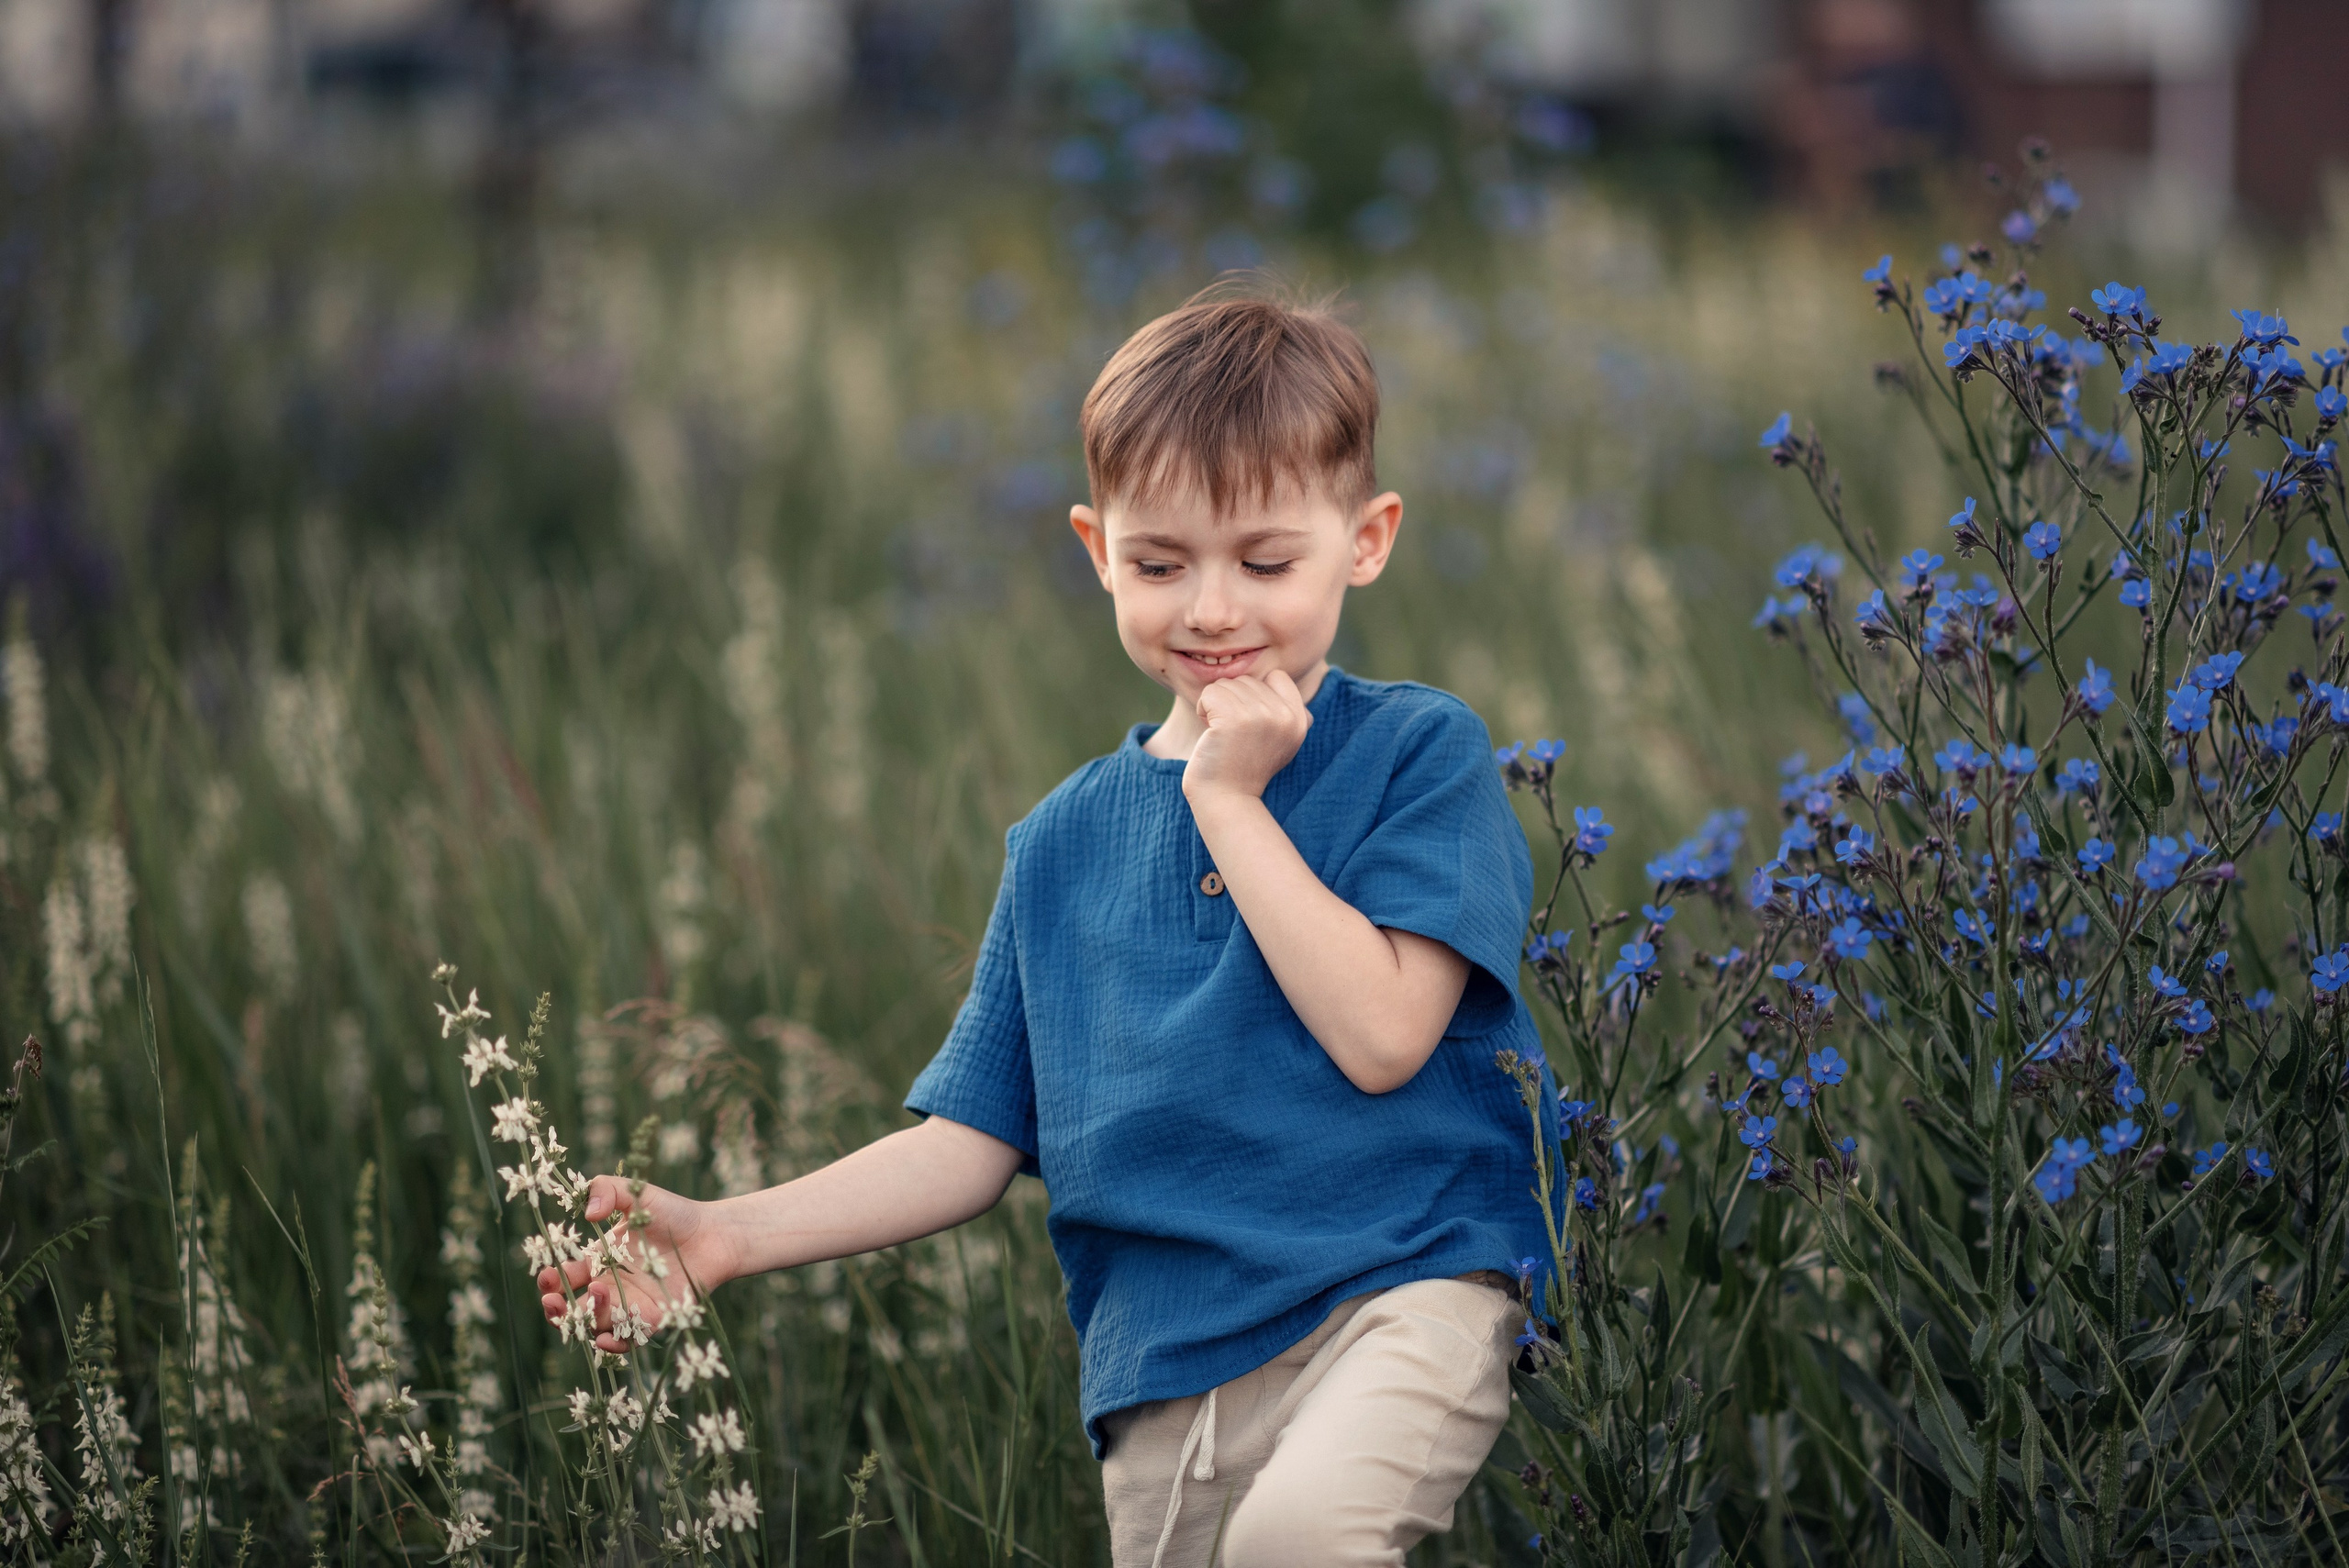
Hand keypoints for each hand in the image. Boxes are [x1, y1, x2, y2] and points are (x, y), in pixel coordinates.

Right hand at [537, 1176, 734, 1354]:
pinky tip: (604, 1337)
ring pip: (598, 1323)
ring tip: (598, 1291)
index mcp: (599, 1261)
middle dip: (556, 1310)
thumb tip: (589, 1213)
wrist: (713, 1232)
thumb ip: (608, 1190)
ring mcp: (631, 1304)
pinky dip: (614, 1343)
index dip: (549, 1281)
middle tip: (553, 1302)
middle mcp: (610, 1286)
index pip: (564, 1278)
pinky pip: (629, 1339)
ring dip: (590, 1316)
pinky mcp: (654, 1318)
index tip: (545, 1275)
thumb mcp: (637, 1193)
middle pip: (573, 1309)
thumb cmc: (673, 1213)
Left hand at [1183, 669, 1311, 805]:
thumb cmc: (1244, 768)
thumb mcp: (1278, 740)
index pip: (1277, 677)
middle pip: (1247, 680)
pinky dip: (1202, 709)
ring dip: (1215, 706)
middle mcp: (1284, 716)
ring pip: (1227, 684)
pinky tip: (1209, 732)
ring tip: (1222, 734)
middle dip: (1232, 702)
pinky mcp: (1233, 718)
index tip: (1248, 723)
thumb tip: (1275, 678)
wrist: (1227, 799)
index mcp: (1299, 720)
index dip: (1256, 694)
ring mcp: (1260, 716)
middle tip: (1232, 734)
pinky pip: (1210, 692)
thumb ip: (1282, 711)